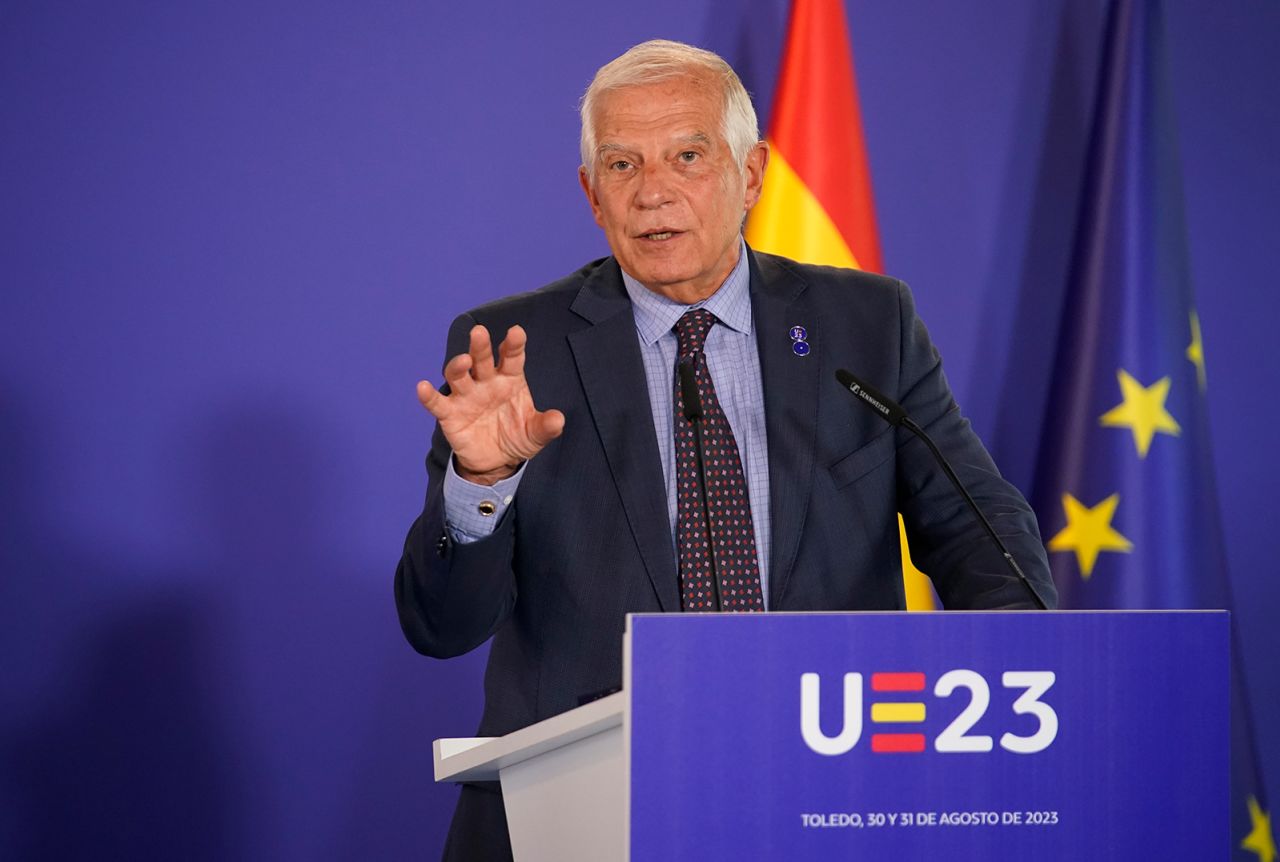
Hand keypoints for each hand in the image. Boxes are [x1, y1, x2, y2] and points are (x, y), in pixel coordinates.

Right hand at [417, 324, 564, 484]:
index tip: (516, 332)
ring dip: (458, 366)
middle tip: (480, 332)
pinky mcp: (450, 415)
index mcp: (510, 379)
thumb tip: (558, 420)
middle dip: (481, 346)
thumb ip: (546, 426)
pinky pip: (437, 403)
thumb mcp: (535, 434)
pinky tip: (422, 387)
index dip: (513, 344)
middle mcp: (486, 382)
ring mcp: (466, 396)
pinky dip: (428, 396)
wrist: (496, 462)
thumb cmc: (517, 437)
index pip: (511, 358)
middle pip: (482, 360)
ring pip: (459, 375)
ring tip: (463, 361)